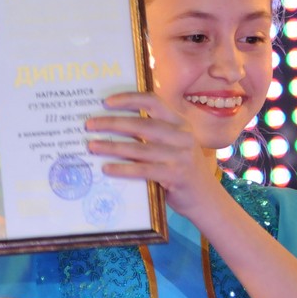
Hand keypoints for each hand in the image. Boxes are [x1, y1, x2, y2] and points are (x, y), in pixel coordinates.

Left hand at [85, 92, 222, 216]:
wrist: (206, 198)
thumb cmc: (182, 170)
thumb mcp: (175, 145)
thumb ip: (154, 134)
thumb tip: (114, 126)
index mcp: (181, 123)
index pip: (153, 102)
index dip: (129, 99)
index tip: (106, 102)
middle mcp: (182, 136)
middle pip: (141, 124)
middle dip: (112, 123)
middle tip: (90, 124)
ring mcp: (181, 157)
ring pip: (139, 148)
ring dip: (112, 147)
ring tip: (92, 146)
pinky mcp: (176, 176)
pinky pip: (143, 170)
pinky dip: (123, 169)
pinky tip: (107, 168)